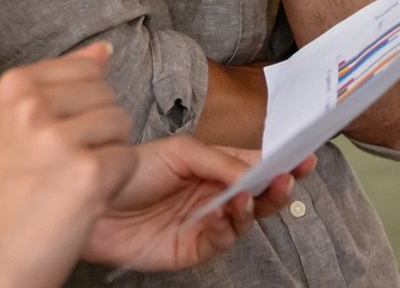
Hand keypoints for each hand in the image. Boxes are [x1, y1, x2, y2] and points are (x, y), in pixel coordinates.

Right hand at [0, 44, 135, 285]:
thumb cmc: (5, 195)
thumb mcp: (18, 123)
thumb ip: (60, 82)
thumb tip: (103, 51)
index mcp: (14, 86)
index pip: (87, 67)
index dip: (81, 107)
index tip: (52, 136)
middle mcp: (33, 106)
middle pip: (108, 95)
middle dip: (96, 130)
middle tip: (60, 165)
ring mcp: (59, 138)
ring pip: (122, 124)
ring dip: (107, 155)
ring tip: (70, 180)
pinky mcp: (87, 172)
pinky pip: (128, 160)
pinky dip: (114, 183)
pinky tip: (81, 197)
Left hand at [83, 140, 316, 270]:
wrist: (95, 202)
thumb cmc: (133, 169)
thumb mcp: (180, 152)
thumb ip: (220, 161)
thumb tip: (255, 171)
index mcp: (214, 165)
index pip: (255, 163)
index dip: (280, 161)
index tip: (303, 157)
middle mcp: (214, 194)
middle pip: (258, 194)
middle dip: (277, 186)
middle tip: (290, 177)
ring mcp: (206, 222)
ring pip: (245, 219)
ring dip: (255, 206)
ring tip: (253, 192)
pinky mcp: (193, 248)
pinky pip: (222, 241)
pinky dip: (230, 227)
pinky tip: (227, 211)